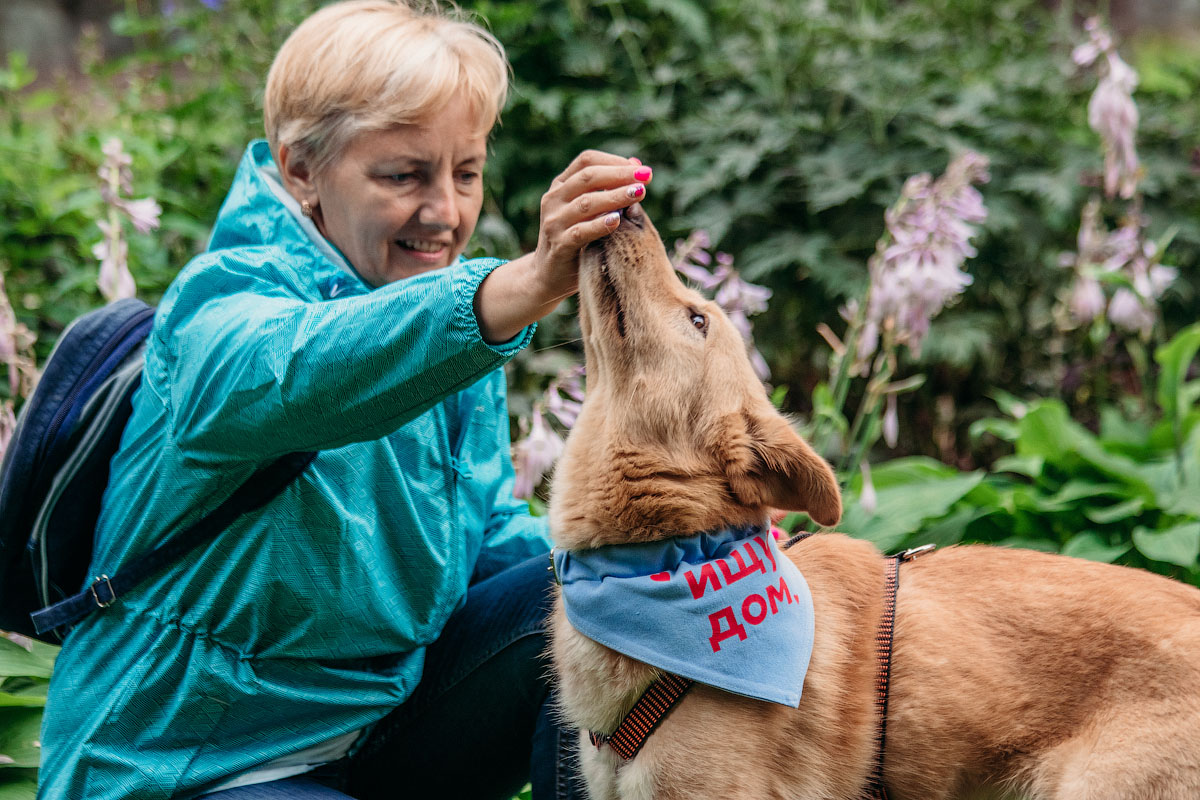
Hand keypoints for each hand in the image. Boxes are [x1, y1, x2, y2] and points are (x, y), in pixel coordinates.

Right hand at [474, 150, 651, 342]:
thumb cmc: (577, 239)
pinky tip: (617, 221)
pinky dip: (599, 225)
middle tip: (646, 178)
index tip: (641, 169)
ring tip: (639, 194)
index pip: (587, 161)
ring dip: (615, 197)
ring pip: (586, 203)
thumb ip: (609, 189)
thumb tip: (638, 165)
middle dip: (620, 175)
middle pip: (588, 177)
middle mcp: (554, 199)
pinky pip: (581, 232)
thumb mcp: (591, 211)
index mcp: (561, 185)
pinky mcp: (559, 245)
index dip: (615, 162)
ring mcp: (554, 222)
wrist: (549, 275)